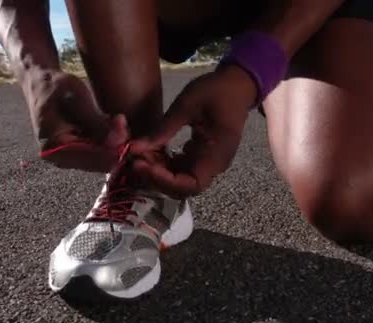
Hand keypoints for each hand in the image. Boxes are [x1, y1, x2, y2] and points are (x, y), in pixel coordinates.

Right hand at [23, 69, 128, 171]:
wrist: (41, 82)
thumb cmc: (55, 86)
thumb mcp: (77, 100)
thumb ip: (96, 123)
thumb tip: (118, 143)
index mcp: (53, 148)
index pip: (89, 159)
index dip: (113, 152)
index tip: (131, 139)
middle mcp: (59, 158)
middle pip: (96, 162)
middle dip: (116, 147)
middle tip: (127, 126)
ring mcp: (67, 156)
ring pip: (99, 157)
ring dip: (114, 142)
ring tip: (120, 120)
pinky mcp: (74, 150)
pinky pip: (97, 150)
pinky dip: (108, 139)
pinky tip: (115, 123)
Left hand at [130, 65, 256, 197]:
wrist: (238, 84)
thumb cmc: (216, 91)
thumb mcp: (187, 105)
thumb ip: (163, 129)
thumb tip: (134, 148)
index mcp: (217, 155)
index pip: (191, 184)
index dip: (164, 181)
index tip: (142, 165)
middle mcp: (214, 165)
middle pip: (183, 187)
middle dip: (157, 178)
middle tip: (135, 161)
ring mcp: (208, 162)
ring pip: (180, 179)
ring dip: (158, 172)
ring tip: (140, 155)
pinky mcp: (201, 156)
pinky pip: (181, 169)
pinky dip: (164, 164)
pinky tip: (150, 151)